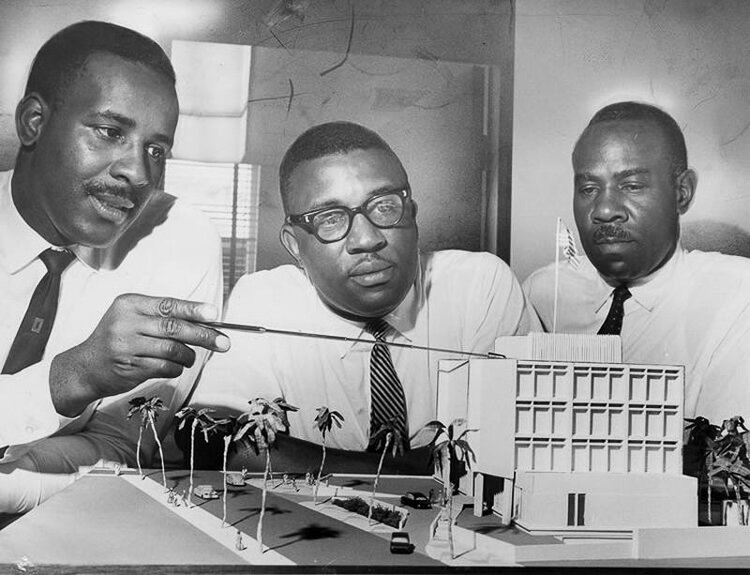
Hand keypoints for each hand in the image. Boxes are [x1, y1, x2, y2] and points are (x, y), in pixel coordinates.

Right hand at [50, 294, 229, 416]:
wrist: (85, 367)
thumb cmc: (119, 339)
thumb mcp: (133, 318)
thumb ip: (162, 317)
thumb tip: (206, 320)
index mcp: (129, 304)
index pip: (168, 305)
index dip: (194, 310)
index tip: (215, 315)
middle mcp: (126, 322)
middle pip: (174, 328)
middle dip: (204, 335)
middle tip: (224, 343)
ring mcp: (126, 346)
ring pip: (172, 349)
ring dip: (189, 355)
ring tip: (191, 357)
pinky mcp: (130, 367)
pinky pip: (165, 367)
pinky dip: (177, 368)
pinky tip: (176, 366)